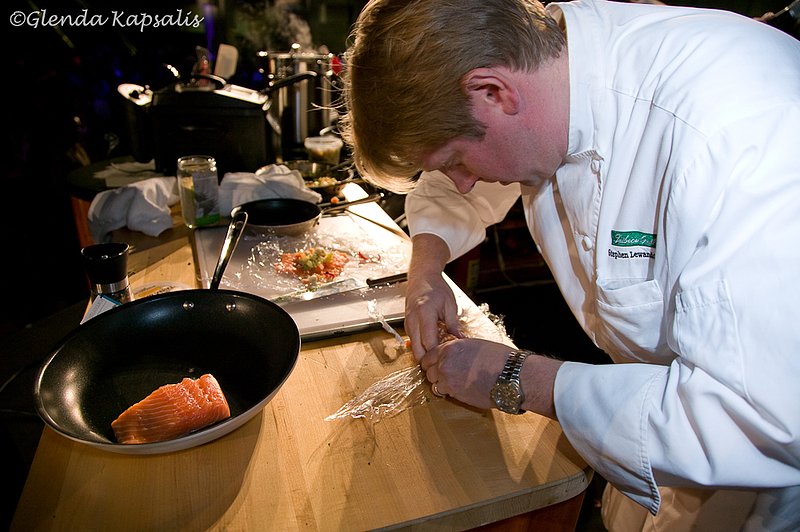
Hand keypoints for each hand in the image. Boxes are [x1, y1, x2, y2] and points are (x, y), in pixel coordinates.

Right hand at [404, 268, 461, 359]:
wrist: (422, 278)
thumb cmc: (437, 288)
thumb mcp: (450, 305)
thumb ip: (453, 325)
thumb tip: (460, 341)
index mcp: (425, 313)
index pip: (429, 343)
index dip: (438, 353)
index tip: (449, 356)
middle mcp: (413, 320)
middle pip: (417, 350)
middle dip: (429, 358)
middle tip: (443, 359)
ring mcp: (407, 323)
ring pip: (413, 347)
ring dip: (424, 352)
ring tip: (439, 349)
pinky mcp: (407, 325)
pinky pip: (413, 341)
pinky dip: (421, 345)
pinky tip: (432, 341)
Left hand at [421, 338, 562, 417]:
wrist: (510, 376)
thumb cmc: (499, 358)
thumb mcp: (475, 345)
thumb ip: (458, 349)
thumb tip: (451, 353)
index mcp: (450, 347)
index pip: (429, 355)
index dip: (432, 360)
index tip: (434, 364)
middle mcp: (445, 362)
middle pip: (428, 370)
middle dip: (434, 372)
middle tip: (444, 374)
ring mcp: (448, 379)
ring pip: (434, 383)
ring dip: (440, 383)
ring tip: (454, 382)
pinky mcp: (455, 394)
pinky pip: (443, 393)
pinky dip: (448, 392)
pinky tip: (460, 388)